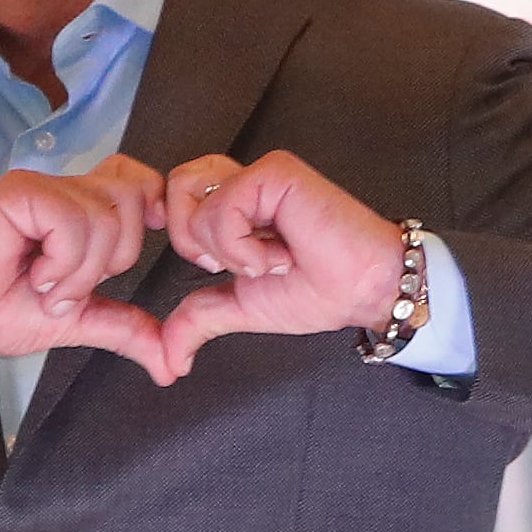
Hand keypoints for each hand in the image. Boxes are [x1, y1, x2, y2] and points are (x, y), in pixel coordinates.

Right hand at [0, 159, 173, 375]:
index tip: (118, 264)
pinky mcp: (19, 192)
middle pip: (134, 197)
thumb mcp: (79, 321)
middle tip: (69, 287)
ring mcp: (40, 187)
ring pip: (106, 212)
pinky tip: (35, 274)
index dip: (147, 215)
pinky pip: (72, 218)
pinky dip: (62, 260)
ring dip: (82, 269)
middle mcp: (63, 189)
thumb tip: (173, 363)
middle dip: (114, 258)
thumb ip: (127, 329)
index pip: (140, 183)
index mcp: (80, 208)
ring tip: (46, 286)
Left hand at [139, 152, 406, 384]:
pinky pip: (225, 207)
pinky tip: (280, 255)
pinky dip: (244, 248)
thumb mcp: (241, 306)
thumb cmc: (319, 290)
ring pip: (192, 197)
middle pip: (174, 189)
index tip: (224, 265)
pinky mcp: (276, 173)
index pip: (173, 198)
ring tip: (264, 258)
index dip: (187, 238)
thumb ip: (198, 319)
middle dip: (194, 241)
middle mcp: (245, 181)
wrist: (364, 291)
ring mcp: (260, 174)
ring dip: (223, 245)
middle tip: (239, 262)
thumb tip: (167, 358)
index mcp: (234, 203)